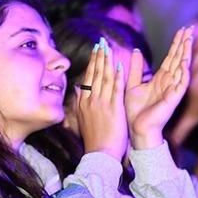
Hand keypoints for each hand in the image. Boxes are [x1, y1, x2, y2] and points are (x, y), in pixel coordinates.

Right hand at [76, 39, 127, 161]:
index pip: (89, 78)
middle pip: (95, 74)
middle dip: (99, 56)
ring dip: (107, 62)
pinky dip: (117, 77)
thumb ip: (80, 103)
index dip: (93, 62)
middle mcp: (91, 101)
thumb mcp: (82, 119)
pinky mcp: (113, 110)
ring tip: (109, 48)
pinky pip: (115, 90)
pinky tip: (119, 66)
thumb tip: (77, 89)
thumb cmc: (94, 140)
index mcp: (83, 103)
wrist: (100, 155)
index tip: (96, 50)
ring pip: (104, 79)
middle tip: (102, 42)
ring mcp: (102, 104)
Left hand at [126, 26, 193, 149]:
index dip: (177, 43)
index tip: (182, 29)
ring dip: (186, 54)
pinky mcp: (173, 99)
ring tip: (189, 40)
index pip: (172, 56)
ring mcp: (173, 90)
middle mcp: (169, 82)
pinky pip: (180, 85)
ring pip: (182, 68)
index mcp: (161, 78)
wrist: (136, 128)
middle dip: (185, 43)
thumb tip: (136, 50)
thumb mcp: (133, 84)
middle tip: (190, 28)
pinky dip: (183, 74)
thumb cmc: (135, 110)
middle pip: (179, 58)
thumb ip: (136, 68)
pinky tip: (185, 62)